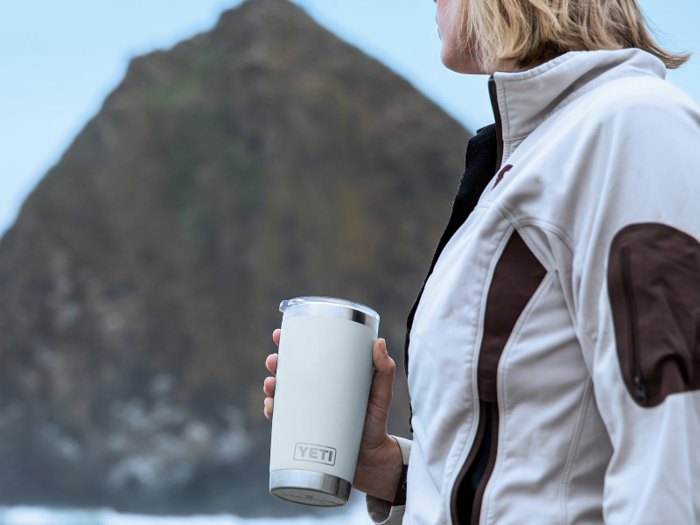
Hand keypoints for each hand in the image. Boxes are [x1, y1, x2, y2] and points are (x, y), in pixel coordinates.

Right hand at [264, 329, 402, 501]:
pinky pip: (280, 420)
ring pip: (280, 394)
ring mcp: (307, 412)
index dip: (289, 342)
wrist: (372, 461)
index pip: (306, 355)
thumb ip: (384, 370)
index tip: (279, 334)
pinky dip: (272, 412)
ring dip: (270, 386)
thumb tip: (379, 342)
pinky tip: (271, 406)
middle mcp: (314, 392)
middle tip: (274, 361)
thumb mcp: (382, 394)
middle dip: (275, 363)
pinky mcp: (302, 432)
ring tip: (271, 385)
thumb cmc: (377, 422)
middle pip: (288, 372)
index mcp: (329, 377)